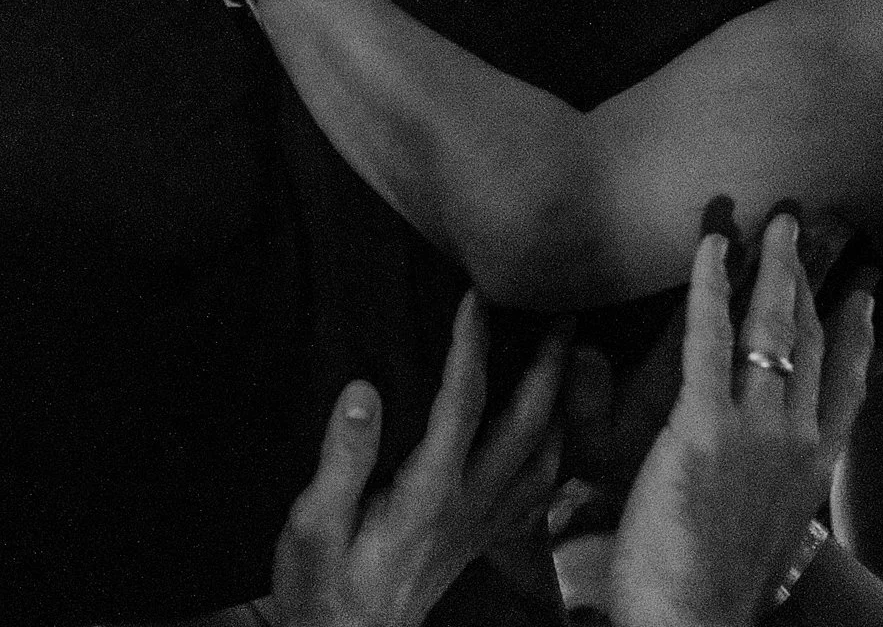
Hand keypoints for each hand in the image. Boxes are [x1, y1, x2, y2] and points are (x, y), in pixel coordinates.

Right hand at [270, 295, 567, 626]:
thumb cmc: (320, 586)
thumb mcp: (311, 526)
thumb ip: (341, 460)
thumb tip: (363, 390)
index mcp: (426, 495)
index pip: (460, 406)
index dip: (471, 346)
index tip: (476, 295)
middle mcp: (466, 506)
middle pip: (525, 426)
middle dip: (547, 365)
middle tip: (562, 311)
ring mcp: (481, 525)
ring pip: (544, 458)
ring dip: (562, 404)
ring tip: (570, 355)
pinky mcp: (482, 539)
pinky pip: (536, 492)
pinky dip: (556, 452)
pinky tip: (556, 427)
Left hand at [610, 212, 874, 626]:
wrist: (696, 626)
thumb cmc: (715, 588)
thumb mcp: (769, 527)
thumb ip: (775, 478)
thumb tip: (786, 455)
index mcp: (814, 467)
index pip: (845, 383)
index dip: (856, 331)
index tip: (863, 291)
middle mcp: (797, 441)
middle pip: (810, 339)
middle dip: (810, 276)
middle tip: (810, 225)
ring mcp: (756, 431)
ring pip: (772, 328)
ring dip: (773, 266)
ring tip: (776, 221)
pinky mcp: (703, 427)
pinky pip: (710, 336)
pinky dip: (710, 283)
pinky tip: (711, 245)